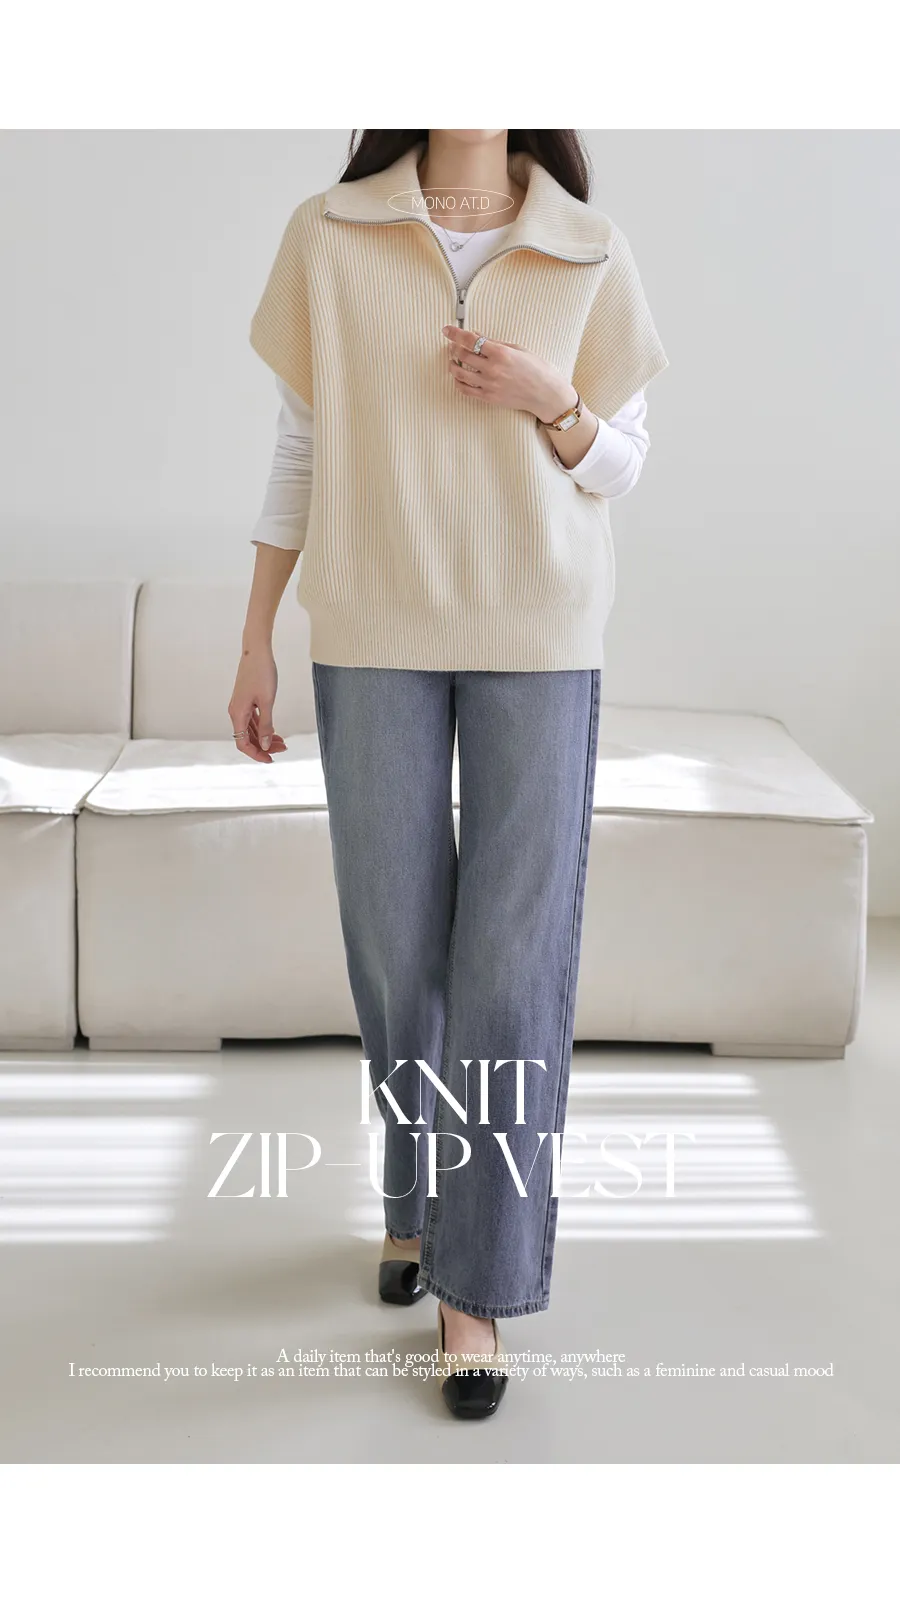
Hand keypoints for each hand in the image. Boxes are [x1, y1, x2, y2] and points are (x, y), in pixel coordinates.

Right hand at [228, 646, 287, 764]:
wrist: (256, 651)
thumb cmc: (262, 673)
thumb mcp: (267, 701)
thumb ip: (266, 724)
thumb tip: (265, 745)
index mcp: (238, 714)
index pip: (243, 743)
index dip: (256, 754)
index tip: (271, 759)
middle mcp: (236, 712)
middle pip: (248, 738)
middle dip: (264, 746)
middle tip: (283, 749)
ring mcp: (241, 706)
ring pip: (251, 730)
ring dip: (265, 738)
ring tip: (282, 742)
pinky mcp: (246, 700)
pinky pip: (253, 720)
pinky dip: (263, 727)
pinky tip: (275, 731)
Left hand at [442, 325, 576, 422]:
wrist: (546, 394)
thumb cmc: (537, 369)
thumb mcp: (517, 349)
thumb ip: (494, 343)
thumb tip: (476, 335)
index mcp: (500, 353)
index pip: (470, 340)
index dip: (455, 333)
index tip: (446, 330)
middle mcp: (492, 369)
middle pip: (462, 355)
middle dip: (454, 348)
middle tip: (452, 345)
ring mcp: (489, 385)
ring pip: (460, 374)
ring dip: (452, 365)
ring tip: (452, 361)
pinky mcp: (488, 398)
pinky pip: (465, 390)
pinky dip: (458, 382)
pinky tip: (458, 377)